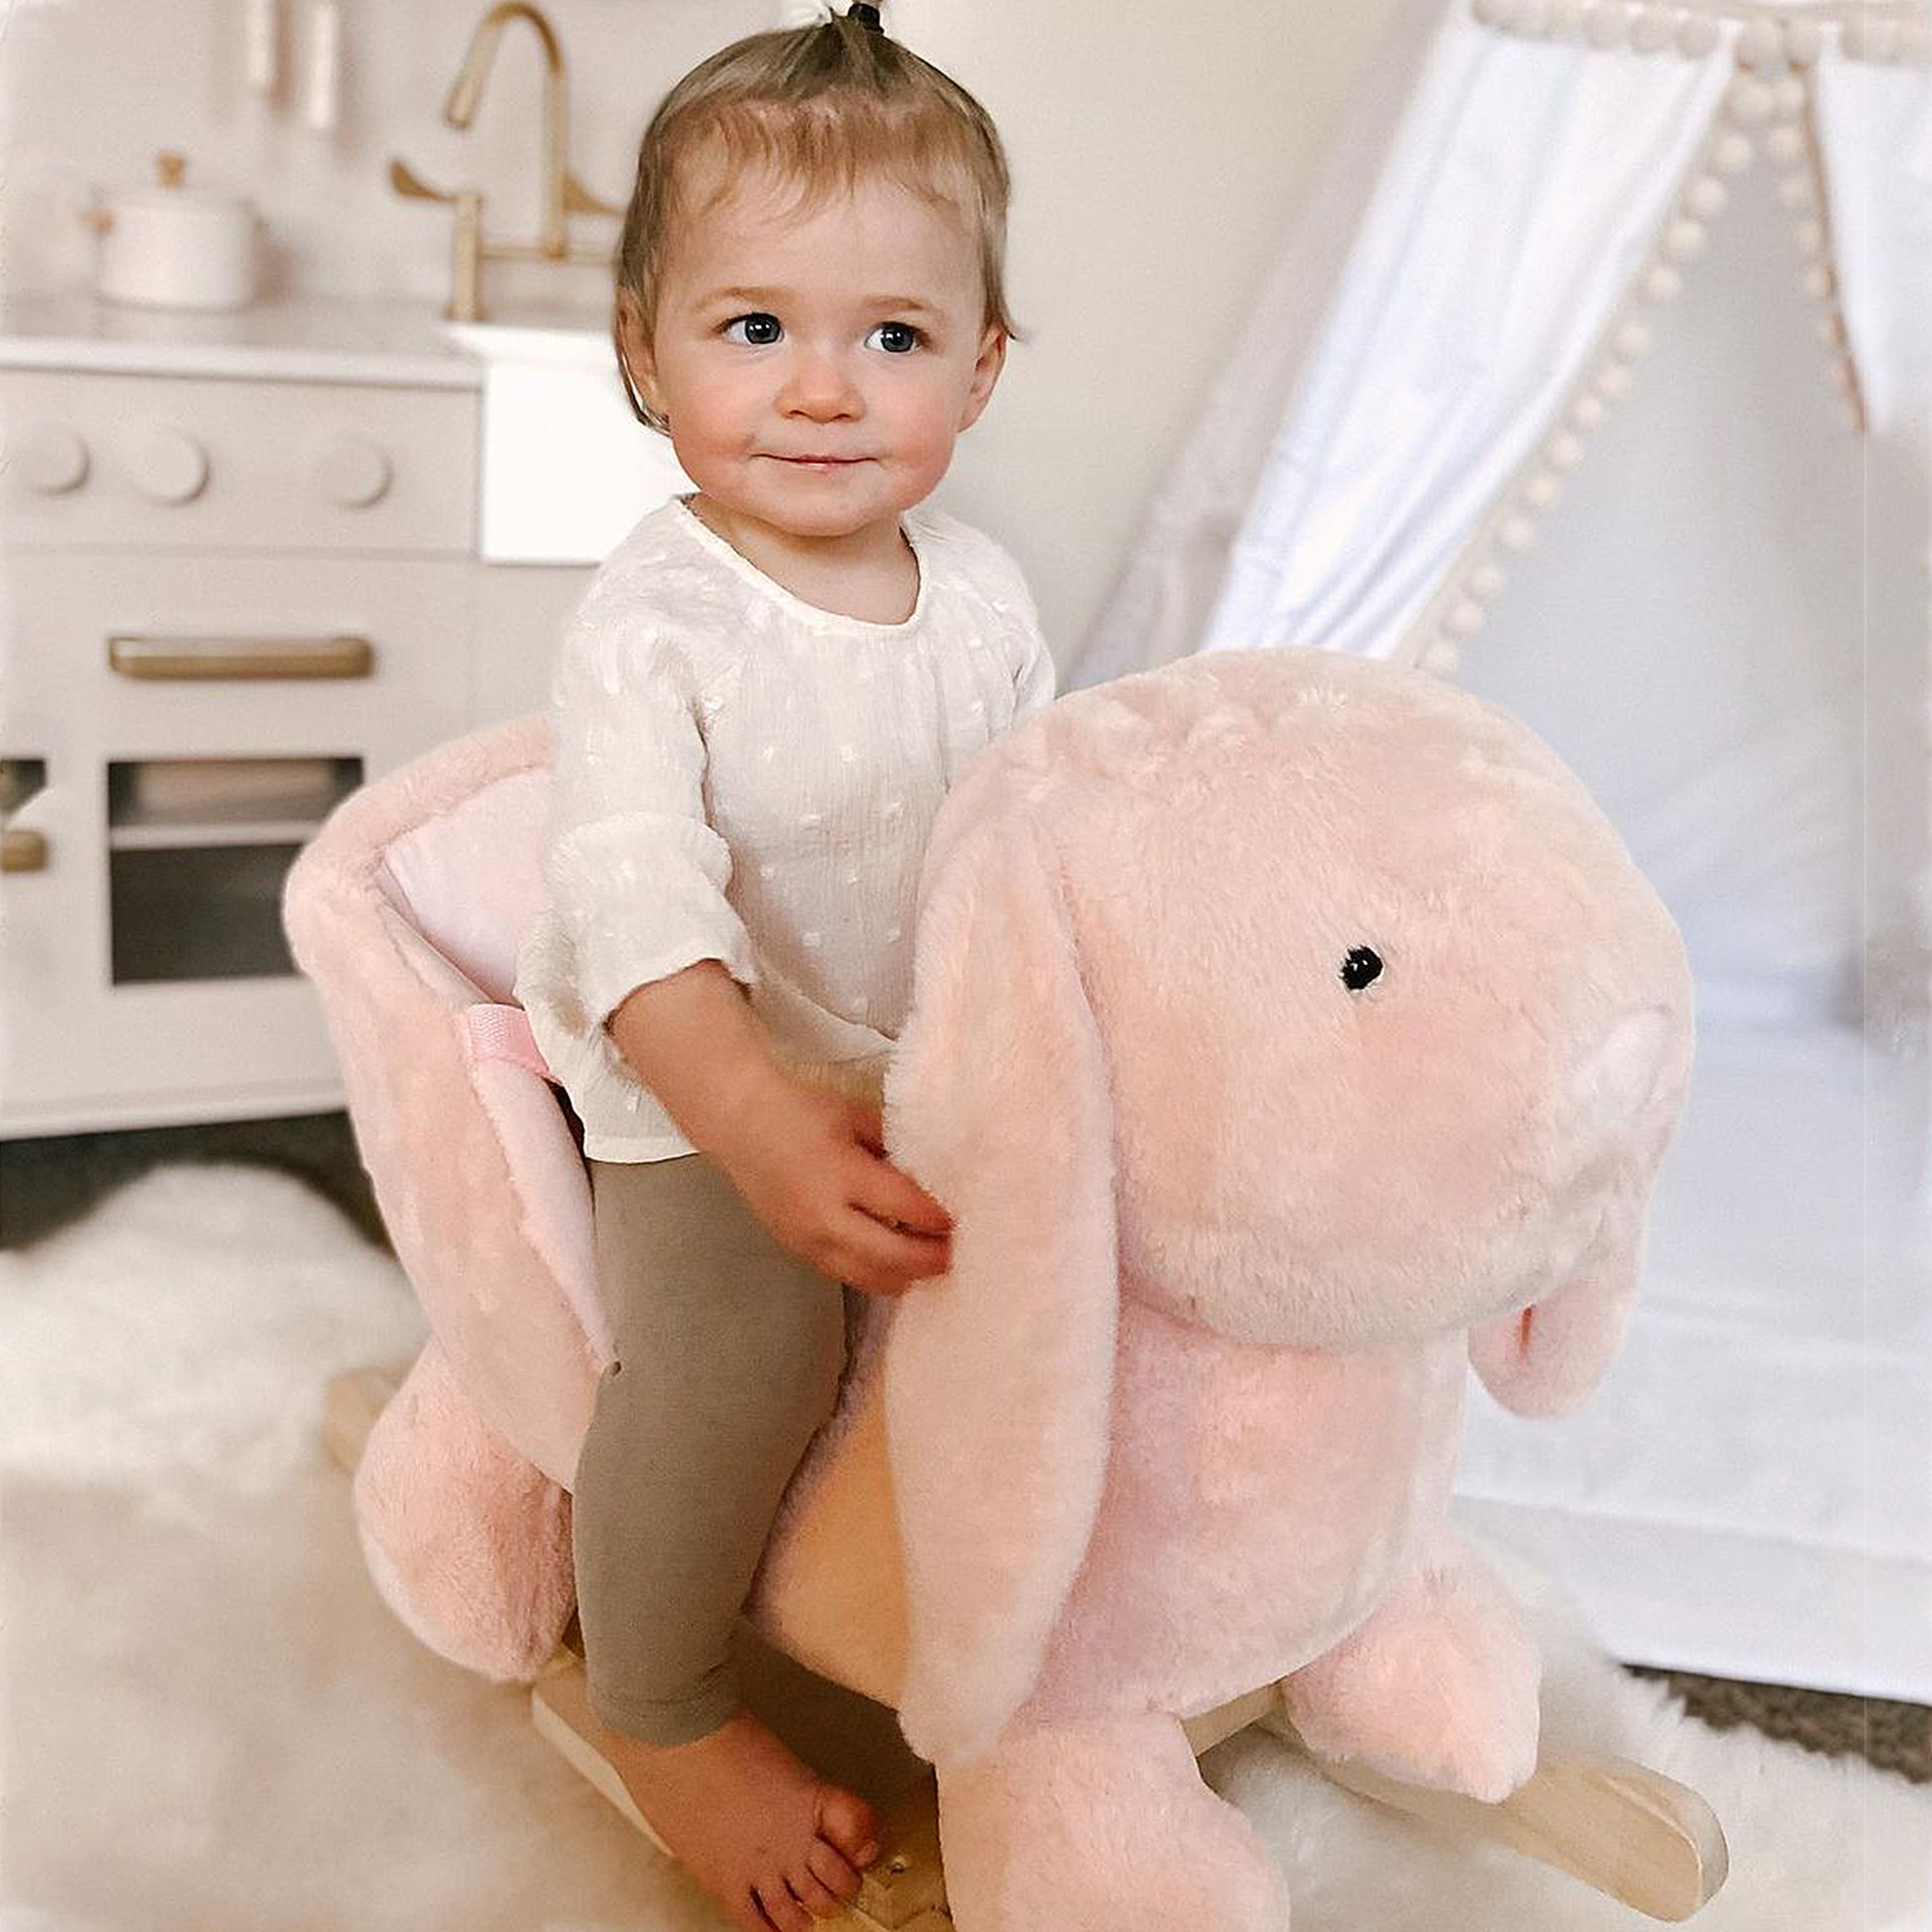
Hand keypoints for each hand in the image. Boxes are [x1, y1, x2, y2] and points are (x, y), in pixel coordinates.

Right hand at [711, 1077, 952, 1296]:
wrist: (739, 1123)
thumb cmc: (799, 1110)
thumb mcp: (856, 1116)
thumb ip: (893, 1145)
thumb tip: (930, 1172)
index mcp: (841, 1173)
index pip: (903, 1207)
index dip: (936, 1219)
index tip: (959, 1222)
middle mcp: (824, 1215)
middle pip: (891, 1255)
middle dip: (929, 1259)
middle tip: (957, 1255)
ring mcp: (808, 1239)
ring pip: (868, 1277)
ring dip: (906, 1276)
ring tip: (933, 1267)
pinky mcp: (797, 1250)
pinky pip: (845, 1275)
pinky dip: (876, 1276)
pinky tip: (898, 1270)